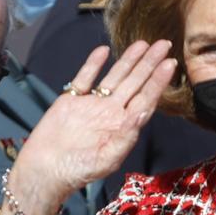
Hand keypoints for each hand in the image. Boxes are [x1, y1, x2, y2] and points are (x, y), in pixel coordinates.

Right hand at [2, 41, 175, 214]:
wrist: (44, 171)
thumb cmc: (78, 171)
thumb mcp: (107, 158)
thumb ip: (126, 135)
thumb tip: (143, 112)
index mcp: (122, 127)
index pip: (145, 99)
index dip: (158, 82)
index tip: (170, 64)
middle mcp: (110, 113)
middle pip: (134, 83)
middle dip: (149, 63)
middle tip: (164, 44)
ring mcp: (91, 105)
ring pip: (114, 77)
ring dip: (128, 60)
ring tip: (143, 43)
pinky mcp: (70, 100)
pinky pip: (84, 78)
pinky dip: (94, 64)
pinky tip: (104, 50)